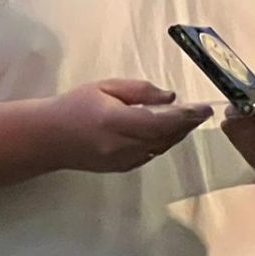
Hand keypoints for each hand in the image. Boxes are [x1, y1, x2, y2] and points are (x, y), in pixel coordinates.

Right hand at [49, 80, 212, 173]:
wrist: (48, 138)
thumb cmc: (76, 105)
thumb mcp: (106, 87)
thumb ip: (140, 91)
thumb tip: (171, 98)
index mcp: (116, 122)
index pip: (161, 121)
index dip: (187, 115)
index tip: (205, 108)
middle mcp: (122, 146)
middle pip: (166, 137)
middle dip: (187, 124)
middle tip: (201, 111)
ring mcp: (123, 161)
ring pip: (162, 147)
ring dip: (177, 133)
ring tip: (188, 118)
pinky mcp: (122, 169)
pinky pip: (151, 154)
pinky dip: (164, 142)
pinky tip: (167, 130)